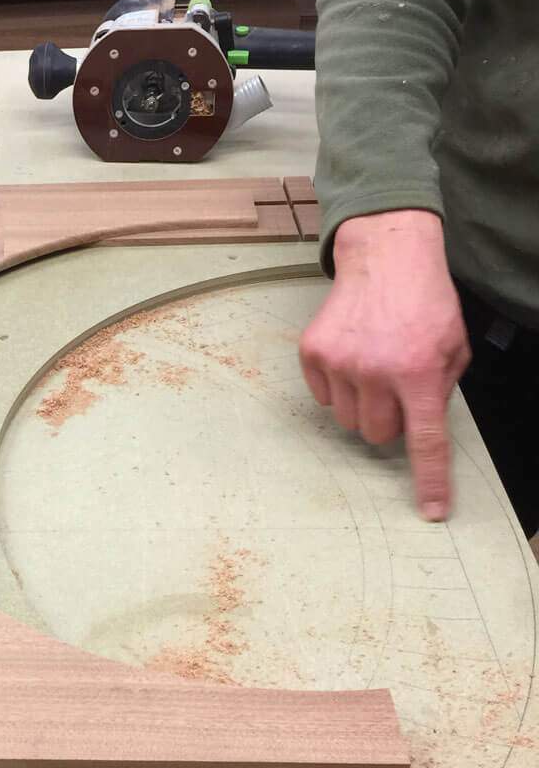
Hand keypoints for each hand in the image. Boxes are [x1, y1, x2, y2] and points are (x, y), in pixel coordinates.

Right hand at [299, 210, 470, 520]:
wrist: (385, 255)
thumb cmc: (425, 301)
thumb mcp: (454, 345)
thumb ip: (441, 388)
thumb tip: (421, 426)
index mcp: (420, 371)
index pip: (425, 440)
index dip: (430, 480)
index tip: (433, 511)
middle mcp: (377, 370)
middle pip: (377, 435)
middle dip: (388, 421)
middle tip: (395, 390)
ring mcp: (340, 362)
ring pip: (348, 421)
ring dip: (362, 405)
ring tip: (372, 368)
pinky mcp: (313, 353)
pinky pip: (323, 397)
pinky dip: (337, 386)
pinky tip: (351, 355)